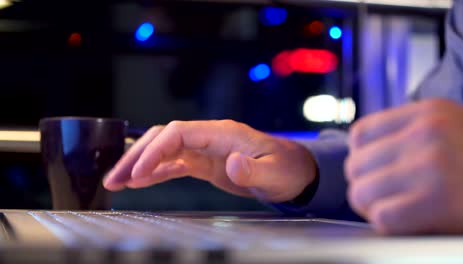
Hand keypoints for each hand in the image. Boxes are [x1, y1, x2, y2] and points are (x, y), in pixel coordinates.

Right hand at [103, 120, 316, 202]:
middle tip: (114, 177)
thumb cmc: (287, 169)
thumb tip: (231, 163)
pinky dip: (156, 173)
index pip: (178, 132)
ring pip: (164, 151)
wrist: (295, 172)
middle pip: (164, 138)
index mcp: (222, 133)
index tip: (139, 172)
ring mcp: (206, 150)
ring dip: (141, 165)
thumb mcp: (274, 172)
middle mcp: (209, 137)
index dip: (155, 150)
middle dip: (138, 156)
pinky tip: (139, 183)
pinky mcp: (206, 164)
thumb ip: (252, 170)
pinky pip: (175, 165)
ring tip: (116, 181)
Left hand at [346, 99, 462, 234]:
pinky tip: (410, 221)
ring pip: (361, 192)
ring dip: (373, 207)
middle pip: (355, 166)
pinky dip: (389, 224)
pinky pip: (382, 217)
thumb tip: (359, 154)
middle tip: (386, 196)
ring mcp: (431, 166)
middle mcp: (427, 134)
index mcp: (427, 112)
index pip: (359, 135)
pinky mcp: (437, 201)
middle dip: (366, 186)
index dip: (362, 159)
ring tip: (396, 209)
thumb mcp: (449, 128)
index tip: (376, 172)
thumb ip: (407, 134)